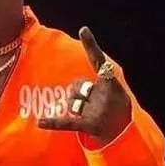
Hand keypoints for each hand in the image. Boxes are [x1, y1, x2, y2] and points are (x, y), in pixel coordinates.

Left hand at [38, 27, 130, 145]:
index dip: (91, 45)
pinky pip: (66, 122)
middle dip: (79, 94)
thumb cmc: (116, 111)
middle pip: (77, 87)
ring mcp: (97, 110)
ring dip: (76, 109)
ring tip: (90, 117)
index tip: (83, 29)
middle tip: (93, 106)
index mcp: (112, 84)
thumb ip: (98, 84)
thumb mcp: (115, 94)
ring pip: (72, 103)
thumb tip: (77, 85)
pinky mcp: (89, 125)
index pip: (99, 61)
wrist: (124, 136)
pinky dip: (53, 122)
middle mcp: (105, 95)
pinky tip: (40, 122)